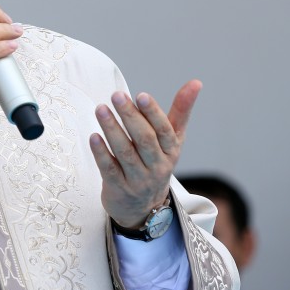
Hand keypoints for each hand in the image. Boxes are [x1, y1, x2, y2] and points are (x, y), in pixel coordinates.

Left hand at [88, 79, 200, 228]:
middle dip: (130, 116)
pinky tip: (93, 136)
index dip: (153, 113)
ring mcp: (138, 180)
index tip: (141, 95)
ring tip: (101, 109)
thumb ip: (181, 110)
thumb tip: (196, 82)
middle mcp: (157, 167)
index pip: (164, 130)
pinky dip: (101, 153)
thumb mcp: (172, 139)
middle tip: (117, 95)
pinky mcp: (119, 189)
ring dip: (112, 129)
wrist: (144, 208)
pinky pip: (109, 169)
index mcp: (171, 151)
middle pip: (144, 140)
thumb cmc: (157, 162)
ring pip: (125, 153)